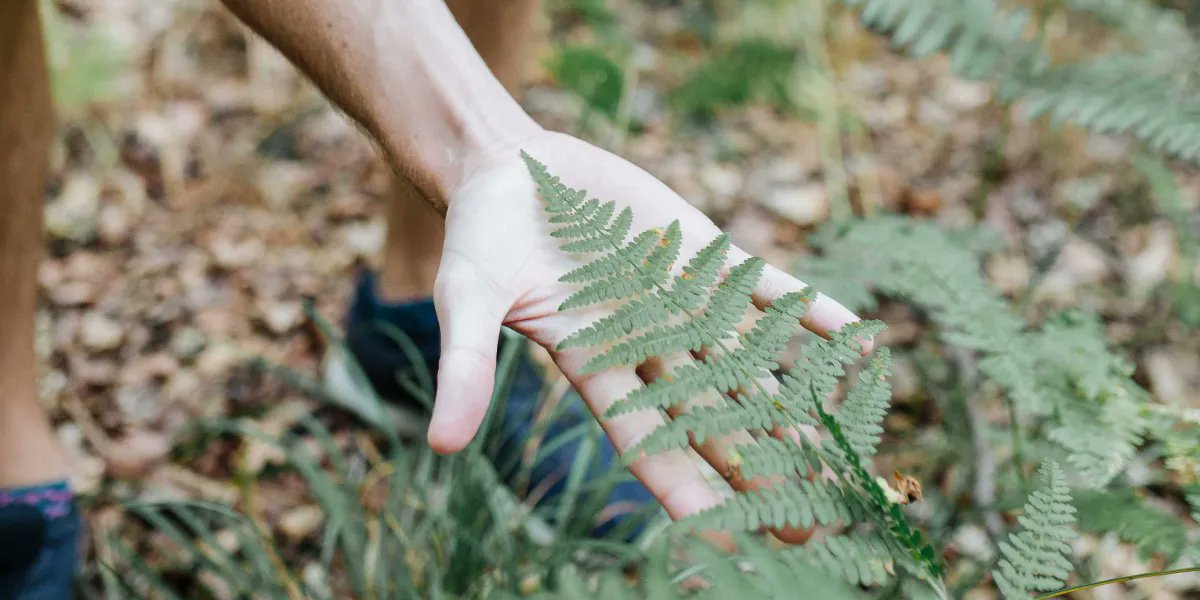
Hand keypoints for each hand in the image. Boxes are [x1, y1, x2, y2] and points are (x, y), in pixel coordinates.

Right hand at [429, 129, 865, 522]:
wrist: (513, 169)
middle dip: (760, 473)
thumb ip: (465, 367)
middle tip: (812, 530)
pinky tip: (862, 340)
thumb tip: (441, 447)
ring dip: (797, 411)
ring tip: (845, 464)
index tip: (731, 539)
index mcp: (596, 366)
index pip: (649, 441)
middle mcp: (649, 346)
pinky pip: (767, 289)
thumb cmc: (480, 238)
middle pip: (713, 419)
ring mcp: (682, 303)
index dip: (686, 490)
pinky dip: (811, 312)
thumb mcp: (465, 300)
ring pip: (750, 366)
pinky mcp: (702, 257)